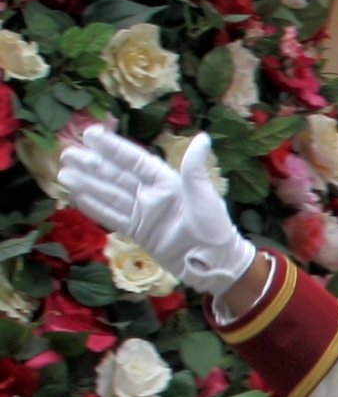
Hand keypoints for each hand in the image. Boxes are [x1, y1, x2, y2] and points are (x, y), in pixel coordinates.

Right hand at [59, 126, 256, 293]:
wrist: (214, 262)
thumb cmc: (214, 226)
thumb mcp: (204, 194)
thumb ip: (195, 167)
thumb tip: (203, 137)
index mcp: (166, 181)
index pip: (134, 160)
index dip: (113, 147)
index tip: (91, 134)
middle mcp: (151, 194)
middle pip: (116, 176)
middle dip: (92, 165)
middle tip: (66, 153)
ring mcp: (143, 213)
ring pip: (110, 195)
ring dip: (87, 185)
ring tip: (64, 174)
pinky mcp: (138, 232)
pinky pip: (113, 217)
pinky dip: (95, 207)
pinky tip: (77, 197)